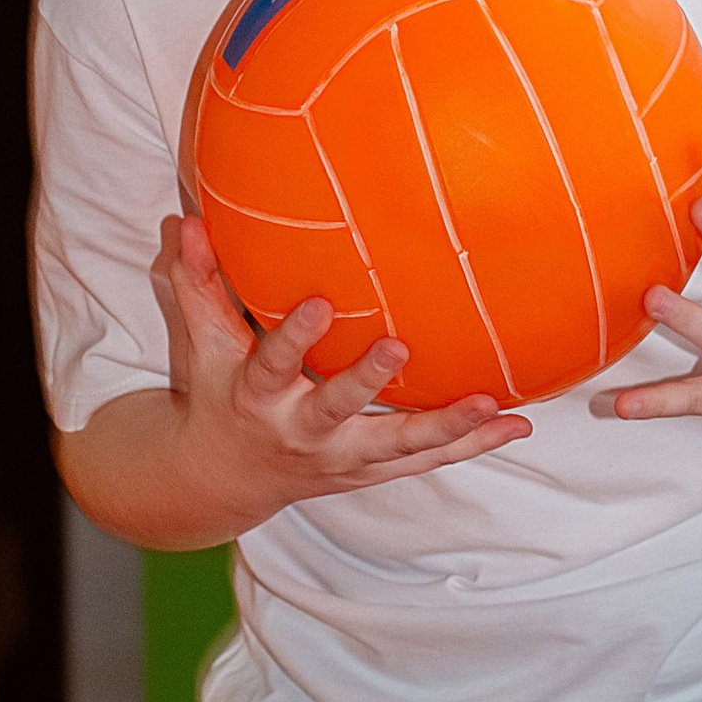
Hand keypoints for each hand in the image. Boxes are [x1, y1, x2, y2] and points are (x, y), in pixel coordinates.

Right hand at [151, 212, 530, 526]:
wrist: (224, 480)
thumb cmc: (220, 396)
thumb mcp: (204, 346)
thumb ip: (198, 284)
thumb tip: (187, 222)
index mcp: (258, 398)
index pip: (272, 365)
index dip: (293, 337)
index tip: (319, 303)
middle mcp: (301, 433)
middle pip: (337, 410)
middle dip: (366, 383)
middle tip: (400, 348)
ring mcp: (340, 459)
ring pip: (397, 446)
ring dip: (446, 427)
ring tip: (492, 404)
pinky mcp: (370, 472)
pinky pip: (426, 461)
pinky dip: (471, 444)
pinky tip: (514, 423)